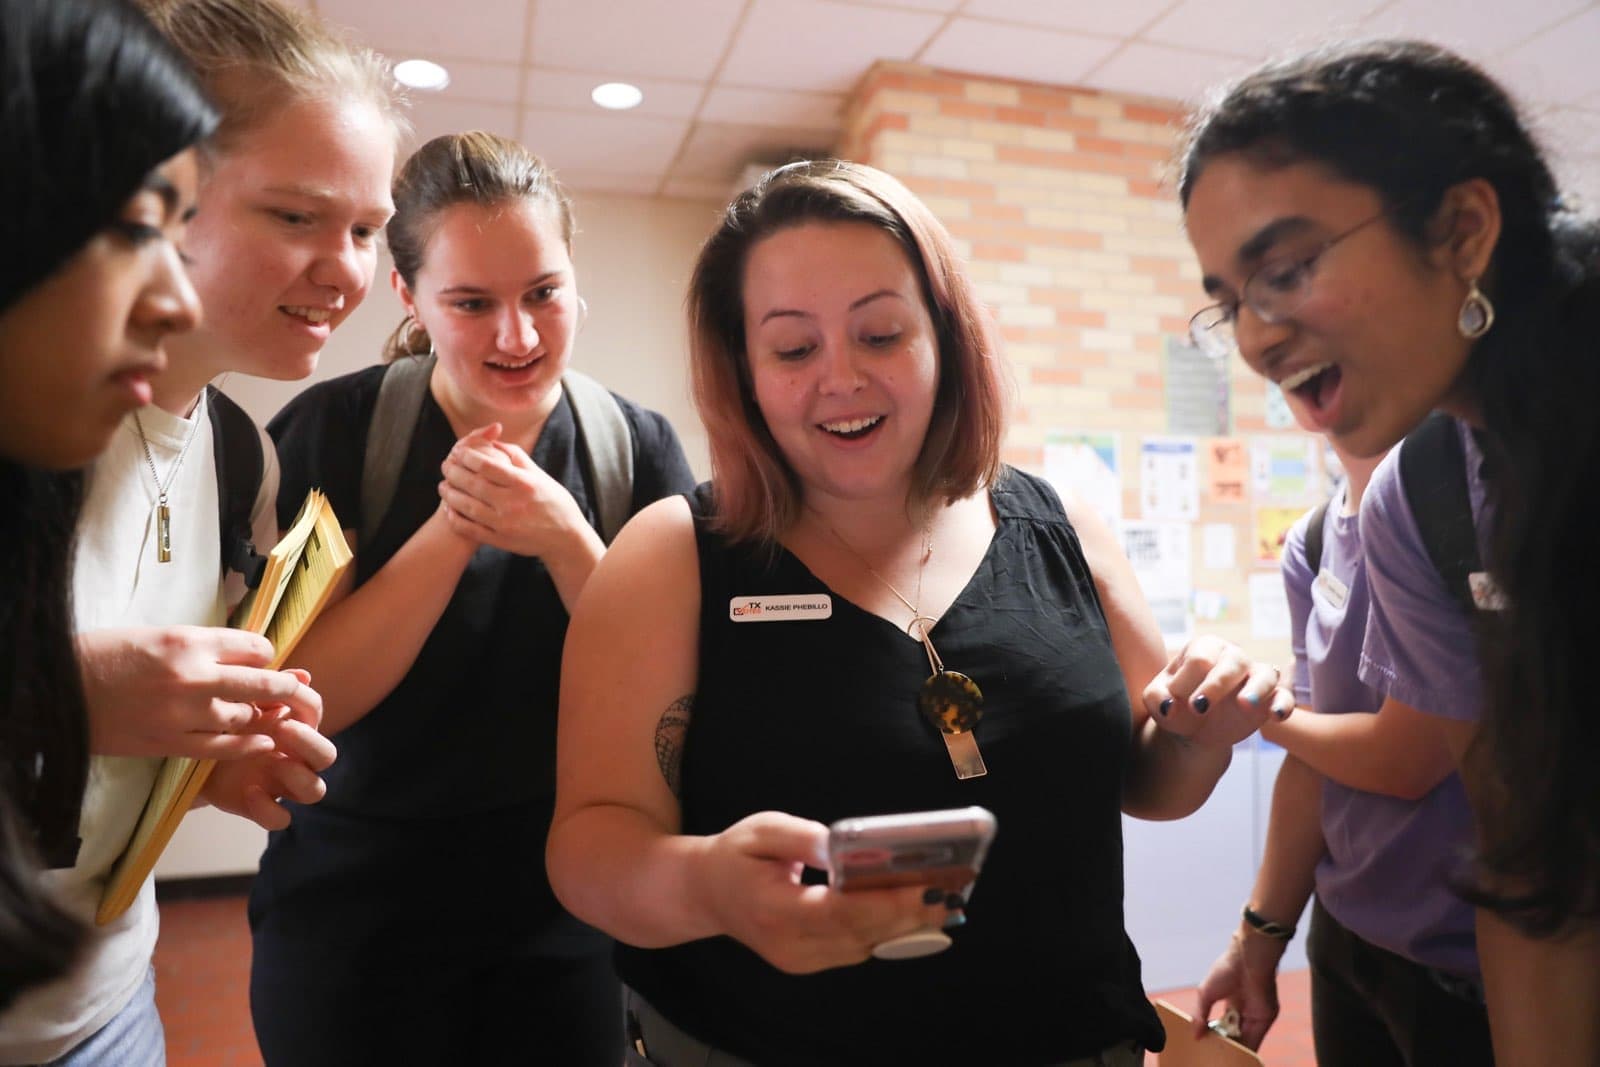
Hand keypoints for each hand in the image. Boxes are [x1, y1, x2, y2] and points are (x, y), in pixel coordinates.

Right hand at [78, 626, 321, 758]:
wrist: (58, 691)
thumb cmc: (104, 655)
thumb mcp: (155, 634)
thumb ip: (199, 643)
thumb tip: (240, 652)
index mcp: (188, 641)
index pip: (254, 647)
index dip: (265, 654)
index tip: (263, 659)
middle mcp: (193, 676)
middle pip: (263, 682)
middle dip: (288, 687)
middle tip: (299, 688)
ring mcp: (183, 713)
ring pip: (247, 716)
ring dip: (265, 716)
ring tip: (276, 714)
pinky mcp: (170, 743)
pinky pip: (224, 747)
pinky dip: (248, 744)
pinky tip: (262, 741)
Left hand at [197, 669, 337, 829]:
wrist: (192, 754)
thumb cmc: (224, 722)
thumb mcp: (242, 703)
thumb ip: (269, 689)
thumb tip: (303, 675)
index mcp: (294, 726)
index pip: (317, 713)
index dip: (308, 706)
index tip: (284, 696)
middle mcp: (296, 757)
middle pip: (327, 756)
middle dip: (309, 741)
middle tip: (283, 729)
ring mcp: (282, 784)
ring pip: (315, 790)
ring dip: (299, 776)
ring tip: (274, 762)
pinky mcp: (263, 806)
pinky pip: (281, 818)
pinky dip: (269, 808)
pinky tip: (249, 791)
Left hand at [438, 423, 593, 558]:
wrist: (566, 538)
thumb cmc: (554, 502)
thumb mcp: (540, 475)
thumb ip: (516, 457)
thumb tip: (493, 441)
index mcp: (524, 484)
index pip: (487, 466)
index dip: (468, 457)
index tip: (458, 451)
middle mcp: (513, 503)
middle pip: (473, 484)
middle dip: (454, 472)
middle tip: (445, 466)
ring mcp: (505, 524)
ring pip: (467, 507)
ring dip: (450, 495)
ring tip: (443, 485)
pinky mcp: (500, 541)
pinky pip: (470, 529)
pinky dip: (456, 519)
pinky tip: (449, 509)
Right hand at [691, 811, 954, 974]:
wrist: (705, 893)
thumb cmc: (735, 855)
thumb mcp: (764, 829)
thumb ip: (806, 838)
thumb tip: (848, 845)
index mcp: (772, 909)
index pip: (837, 912)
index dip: (884, 902)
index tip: (924, 886)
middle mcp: (788, 945)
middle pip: (859, 934)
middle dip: (909, 912)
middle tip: (953, 888)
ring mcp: (799, 960)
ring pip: (864, 945)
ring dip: (906, 923)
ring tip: (946, 895)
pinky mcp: (809, 962)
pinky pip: (857, 947)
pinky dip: (887, 929)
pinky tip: (916, 907)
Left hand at [1143, 635, 1291, 747]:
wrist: (1193, 729)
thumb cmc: (1175, 704)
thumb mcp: (1156, 700)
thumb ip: (1156, 698)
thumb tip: (1170, 706)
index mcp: (1203, 648)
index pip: (1200, 657)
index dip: (1185, 681)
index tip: (1174, 700)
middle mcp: (1232, 656)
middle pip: (1233, 660)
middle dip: (1216, 684)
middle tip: (1198, 708)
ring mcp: (1253, 677)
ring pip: (1265, 674)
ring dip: (1256, 689)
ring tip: (1244, 705)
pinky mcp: (1269, 699)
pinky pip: (1284, 696)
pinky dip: (1283, 704)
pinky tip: (1276, 716)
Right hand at [1195, 929, 1284, 1049]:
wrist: (1247, 960)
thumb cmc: (1226, 970)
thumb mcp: (1205, 994)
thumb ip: (1200, 1015)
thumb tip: (1195, 1035)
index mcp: (1231, 1000)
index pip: (1224, 1023)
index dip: (1215, 1034)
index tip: (1206, 1043)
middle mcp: (1245, 1009)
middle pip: (1235, 1033)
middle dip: (1224, 1044)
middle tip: (1213, 1055)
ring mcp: (1256, 1015)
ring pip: (1245, 1038)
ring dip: (1235, 1050)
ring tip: (1220, 1060)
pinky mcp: (1265, 1018)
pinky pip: (1256, 1039)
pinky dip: (1246, 1050)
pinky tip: (1236, 1058)